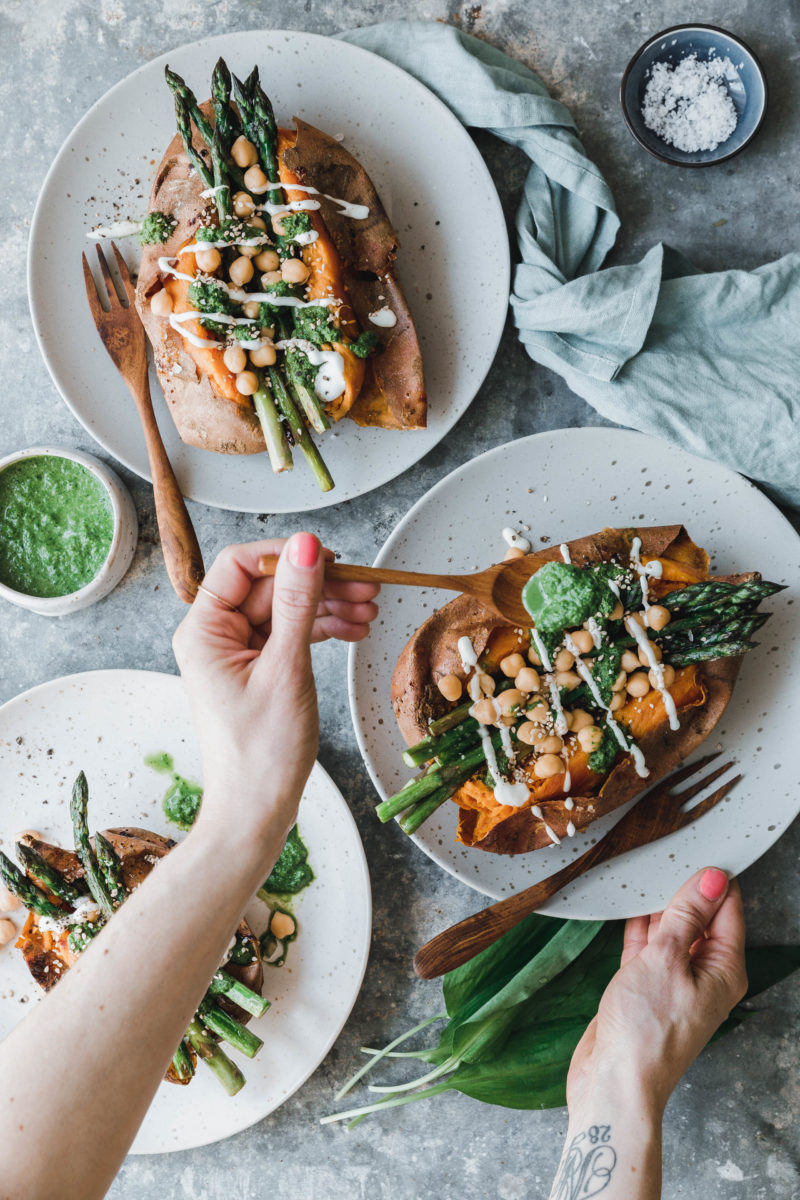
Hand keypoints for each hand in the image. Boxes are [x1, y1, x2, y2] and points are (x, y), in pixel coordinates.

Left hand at [172, 534, 379, 841]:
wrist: (256, 814)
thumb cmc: (261, 754)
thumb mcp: (286, 669)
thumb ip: (298, 602)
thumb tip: (306, 546)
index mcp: (203, 631)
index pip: (240, 565)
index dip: (286, 555)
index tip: (331, 558)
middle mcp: (215, 637)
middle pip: (270, 586)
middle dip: (320, 585)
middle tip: (367, 588)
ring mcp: (237, 655)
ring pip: (287, 610)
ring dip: (328, 607)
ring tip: (369, 613)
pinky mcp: (258, 672)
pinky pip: (291, 635)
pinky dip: (322, 631)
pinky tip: (354, 632)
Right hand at [566, 868, 747, 1118]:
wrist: (614, 1081)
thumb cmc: (646, 1030)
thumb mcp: (666, 959)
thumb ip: (686, 915)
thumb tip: (712, 878)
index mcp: (724, 970)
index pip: (727, 909)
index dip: (714, 876)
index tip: (699, 842)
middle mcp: (703, 975)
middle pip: (700, 918)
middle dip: (684, 887)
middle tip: (665, 848)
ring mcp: (673, 982)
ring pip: (671, 930)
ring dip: (658, 905)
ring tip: (643, 868)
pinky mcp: (645, 988)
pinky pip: (646, 947)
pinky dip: (639, 925)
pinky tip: (627, 902)